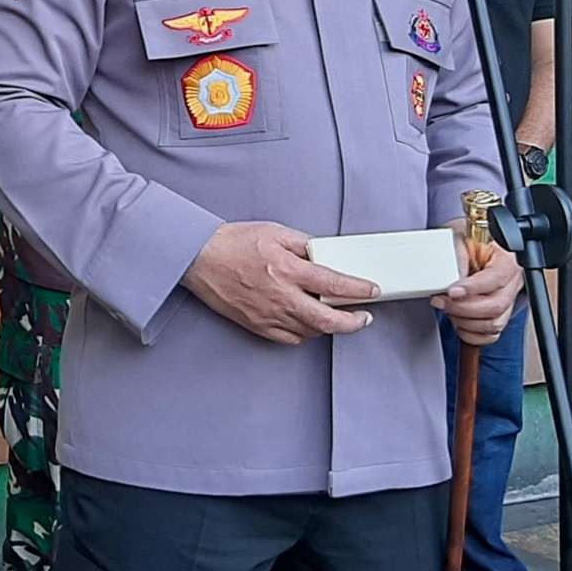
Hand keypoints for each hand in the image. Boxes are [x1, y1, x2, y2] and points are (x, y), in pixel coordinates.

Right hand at [181, 222, 378, 344]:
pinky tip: (308, 324)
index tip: (372, 290)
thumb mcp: (275, 232)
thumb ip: (304, 244)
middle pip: (326, 320)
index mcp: (287, 269)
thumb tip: (326, 255)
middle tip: (363, 318)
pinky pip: (289, 339)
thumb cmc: (233, 243)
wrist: (199, 258)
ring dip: (328, 327)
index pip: (333, 284)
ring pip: (310, 332)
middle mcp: (280, 296)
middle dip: (352, 322)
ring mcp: (268, 314)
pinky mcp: (256, 325)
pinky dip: (305, 333)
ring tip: (336, 317)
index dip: (358, 289)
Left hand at [433, 238, 520, 346]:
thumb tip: (453, 274)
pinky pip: (490, 336)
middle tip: (441, 301)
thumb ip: (459, 254)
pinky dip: (471, 334)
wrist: (475, 247)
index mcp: (507, 260)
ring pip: (494, 324)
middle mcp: (512, 282)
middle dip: (463, 308)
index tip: (452, 291)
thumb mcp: (462, 237)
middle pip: (496, 306)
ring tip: (448, 309)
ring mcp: (508, 301)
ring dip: (465, 322)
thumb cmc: (469, 241)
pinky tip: (459, 322)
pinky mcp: (500, 316)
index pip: (495, 278)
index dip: (472, 288)